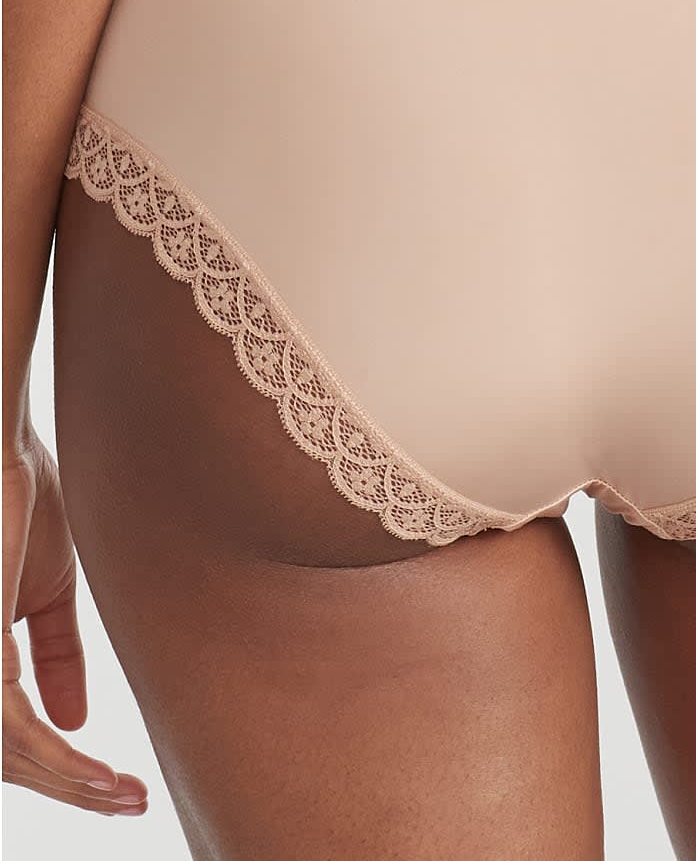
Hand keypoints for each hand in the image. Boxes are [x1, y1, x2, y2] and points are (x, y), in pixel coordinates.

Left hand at [3, 429, 147, 815]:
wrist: (7, 449)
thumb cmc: (20, 501)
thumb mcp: (48, 592)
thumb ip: (57, 655)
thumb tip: (74, 722)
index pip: (10, 735)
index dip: (59, 768)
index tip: (119, 784)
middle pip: (10, 757)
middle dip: (71, 788)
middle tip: (130, 800)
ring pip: (10, 756)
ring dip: (72, 785)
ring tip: (125, 794)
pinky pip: (13, 730)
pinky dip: (58, 762)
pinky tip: (99, 776)